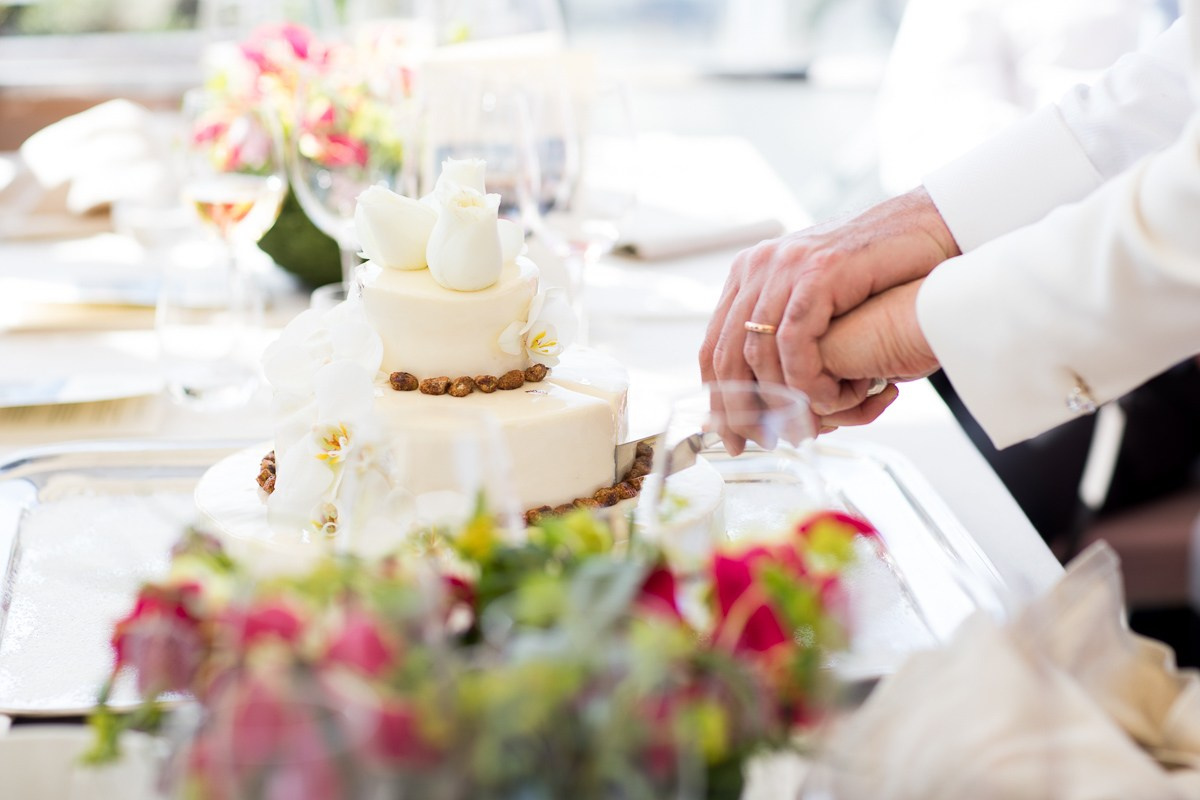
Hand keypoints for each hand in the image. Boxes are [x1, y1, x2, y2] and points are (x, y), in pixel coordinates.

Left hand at [698, 186, 957, 451]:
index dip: (718, 396)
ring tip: (796, 431)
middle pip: (725, 353)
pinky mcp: (817, 271)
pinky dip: (805, 379)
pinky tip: (824, 400)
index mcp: (750, 272)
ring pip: (756, 351)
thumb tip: (764, 386)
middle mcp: (760, 266)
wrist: (928, 226)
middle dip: (737, 408)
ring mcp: (785, 266)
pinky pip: (794, 341)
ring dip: (775, 401)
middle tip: (756, 443)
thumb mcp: (820, 299)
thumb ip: (789, 330)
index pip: (714, 345)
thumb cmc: (881, 269)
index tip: (728, 434)